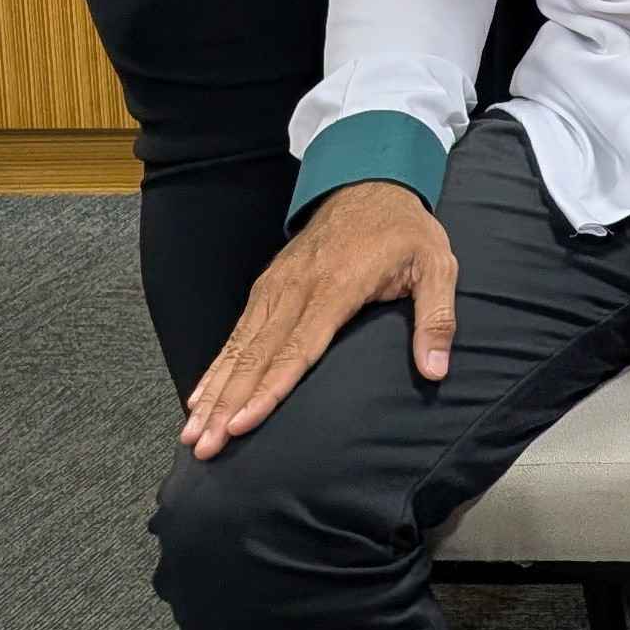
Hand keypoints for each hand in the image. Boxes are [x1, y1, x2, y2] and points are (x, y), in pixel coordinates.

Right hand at [180, 179, 453, 458]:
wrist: (370, 183)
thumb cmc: (406, 232)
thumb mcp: (437, 267)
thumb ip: (437, 320)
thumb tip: (436, 371)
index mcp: (338, 286)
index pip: (298, 348)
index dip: (269, 389)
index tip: (242, 424)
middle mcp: (297, 288)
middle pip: (257, 355)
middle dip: (228, 404)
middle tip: (204, 446)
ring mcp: (277, 286)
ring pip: (239, 346)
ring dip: (214, 391)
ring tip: (192, 433)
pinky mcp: (267, 285)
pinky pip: (237, 331)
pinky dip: (216, 366)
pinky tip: (200, 397)